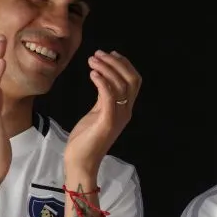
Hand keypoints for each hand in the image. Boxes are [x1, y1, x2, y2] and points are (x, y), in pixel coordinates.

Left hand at [63, 50, 140, 174]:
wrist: (81, 162)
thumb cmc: (86, 139)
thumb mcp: (97, 113)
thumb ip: (103, 97)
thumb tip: (102, 78)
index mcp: (125, 109)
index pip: (134, 81)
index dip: (125, 64)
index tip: (110, 54)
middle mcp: (125, 112)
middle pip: (131, 80)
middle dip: (116, 63)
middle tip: (98, 54)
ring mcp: (118, 118)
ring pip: (121, 85)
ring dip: (106, 68)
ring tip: (92, 60)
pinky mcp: (107, 122)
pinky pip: (109, 97)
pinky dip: (102, 82)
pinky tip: (92, 74)